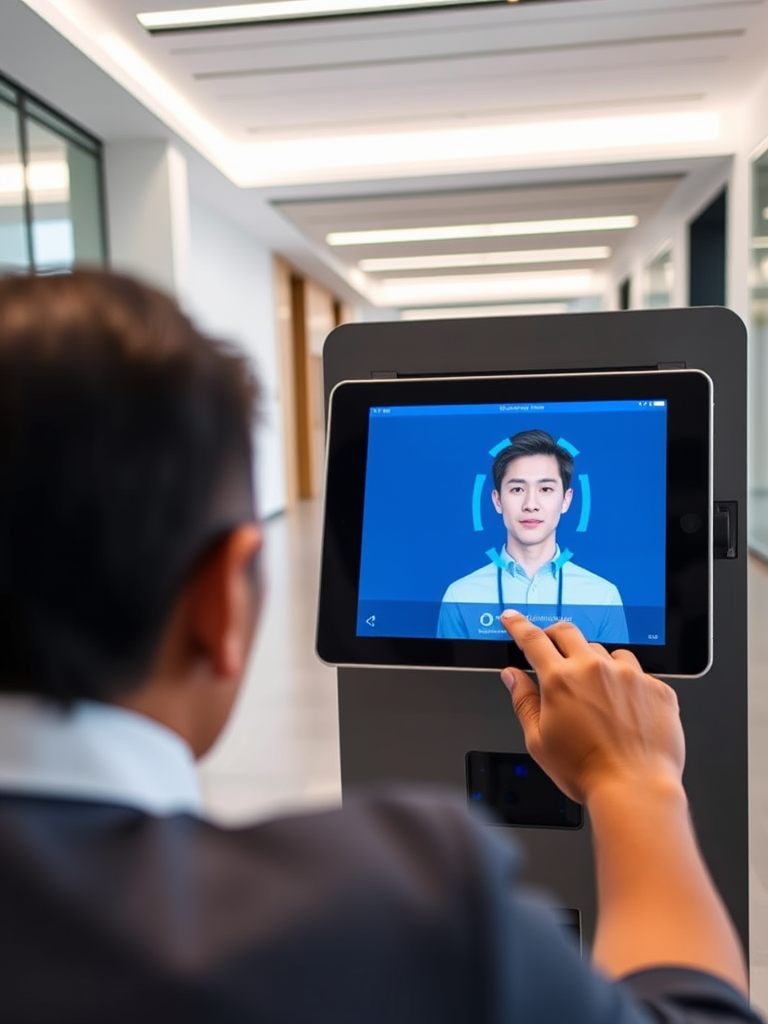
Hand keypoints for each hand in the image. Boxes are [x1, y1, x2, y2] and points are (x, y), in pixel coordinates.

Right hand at [500, 611, 684, 804]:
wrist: (636, 789)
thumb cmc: (586, 771)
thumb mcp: (539, 741)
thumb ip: (524, 701)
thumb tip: (512, 676)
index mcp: (561, 680)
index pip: (533, 640)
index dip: (518, 625)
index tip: (512, 618)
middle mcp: (594, 669)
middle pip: (569, 632)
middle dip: (555, 635)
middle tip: (552, 648)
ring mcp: (629, 675)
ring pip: (605, 652)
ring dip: (594, 662)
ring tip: (596, 693)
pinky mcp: (655, 687)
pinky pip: (637, 672)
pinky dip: (627, 683)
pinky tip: (625, 708)